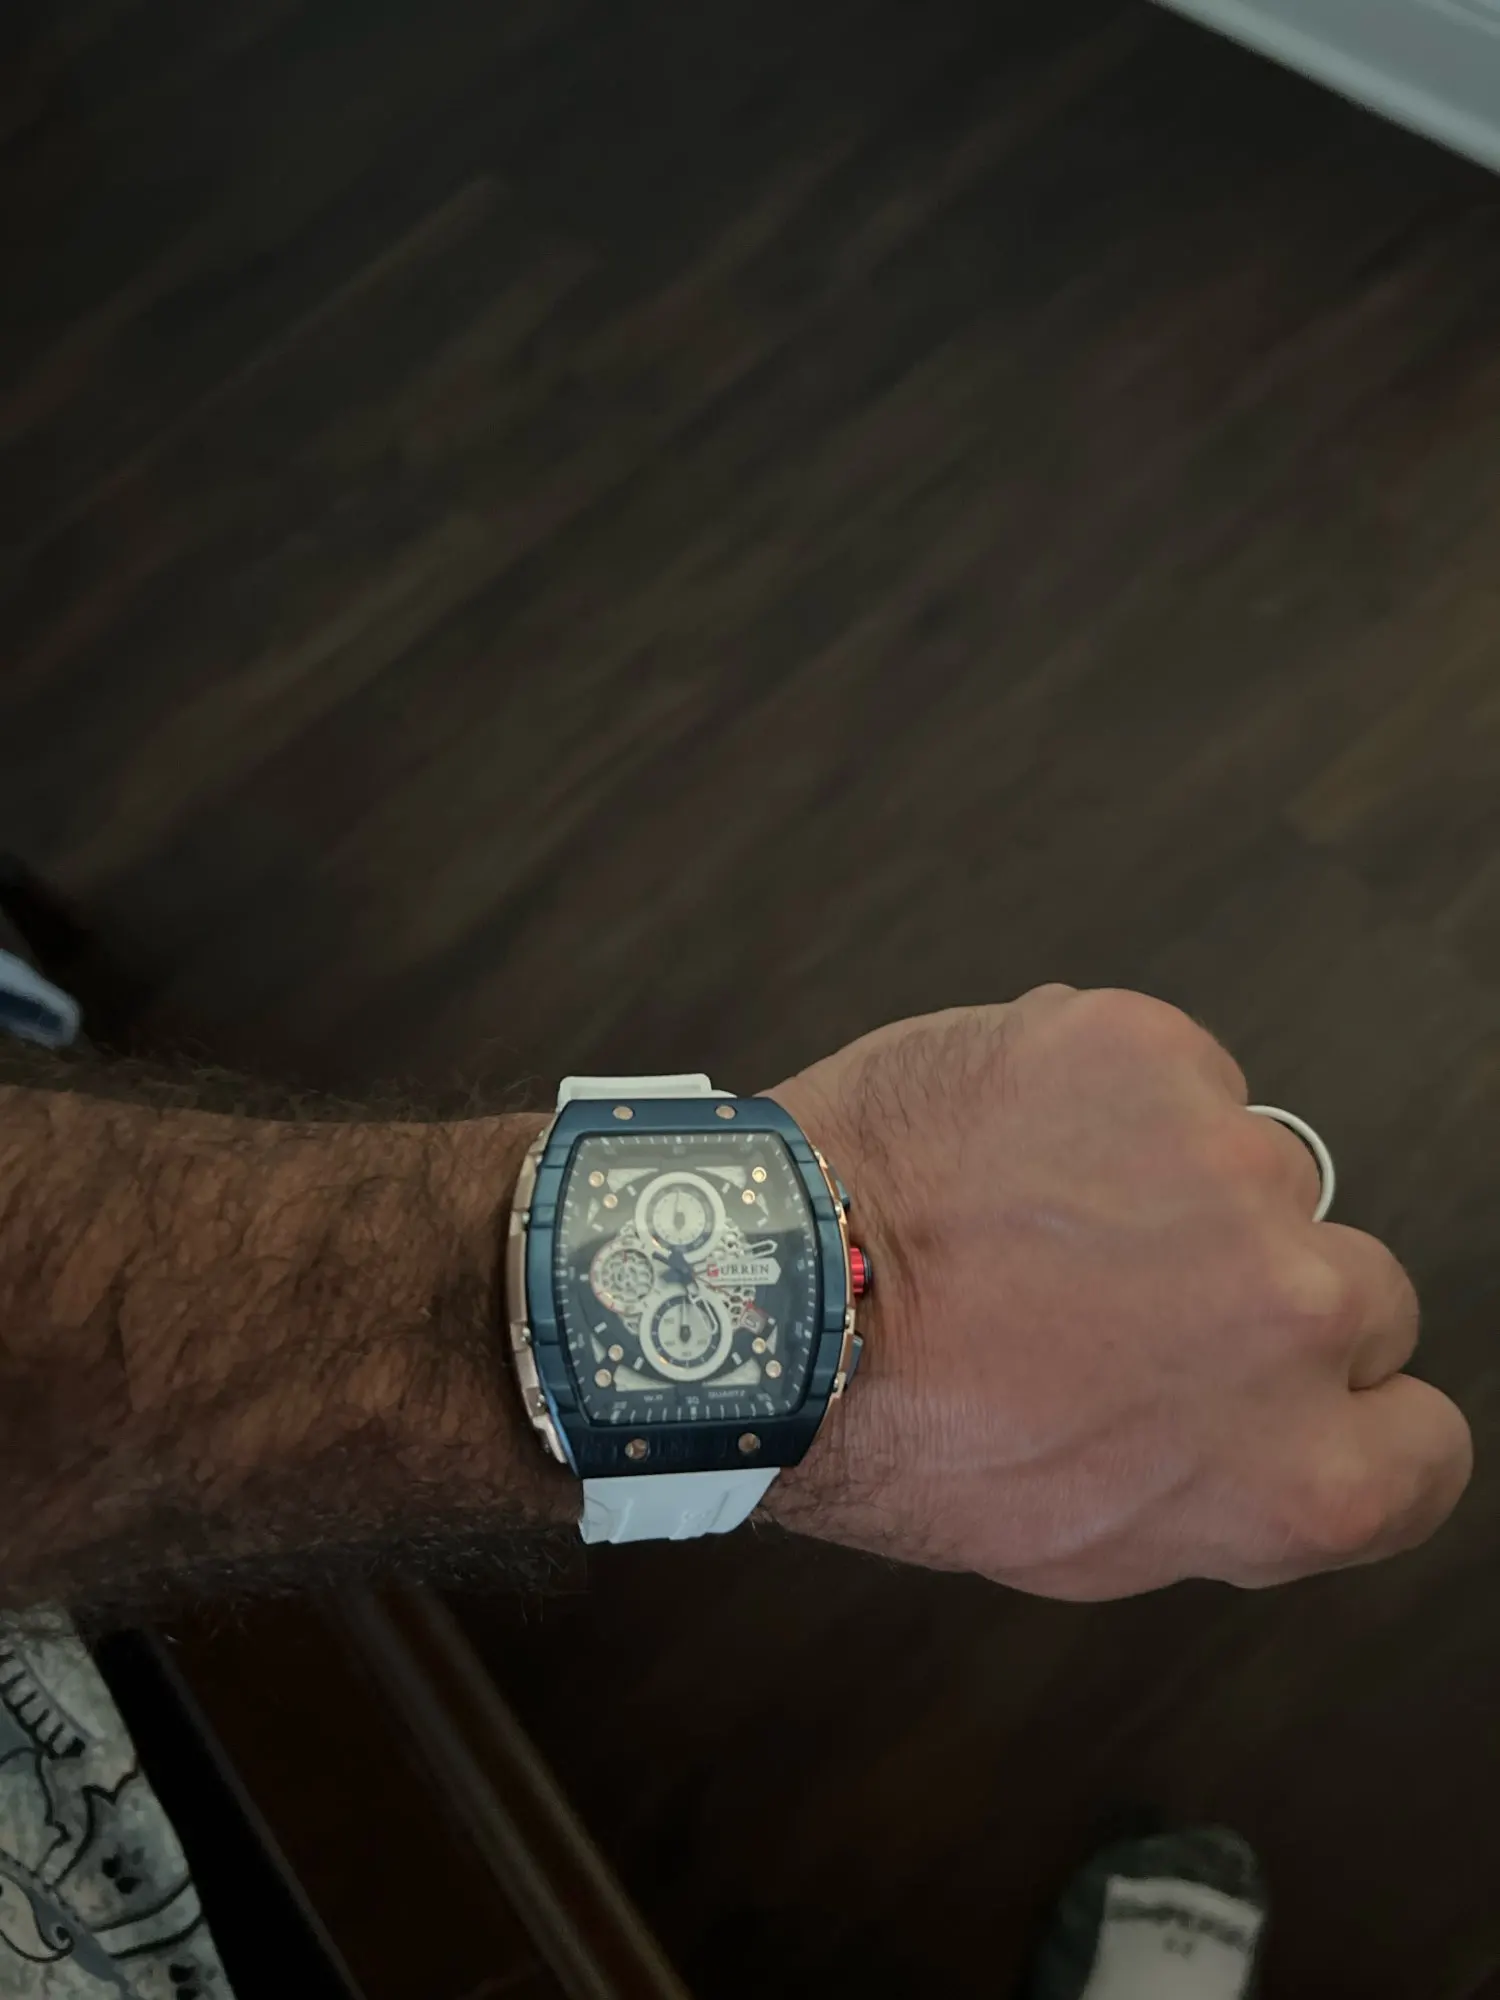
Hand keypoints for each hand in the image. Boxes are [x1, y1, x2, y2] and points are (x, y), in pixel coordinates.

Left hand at [765, 988, 1471, 1598]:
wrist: (771, 1302)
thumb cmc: (906, 1435)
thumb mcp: (1092, 1540)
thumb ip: (1233, 1485)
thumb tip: (1289, 1427)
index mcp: (1303, 1472)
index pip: (1422, 1436)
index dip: (1342, 1415)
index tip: (1269, 1395)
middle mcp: (1301, 1312)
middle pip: (1360, 1289)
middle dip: (1258, 1296)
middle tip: (1124, 1302)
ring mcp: (1230, 1166)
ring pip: (1260, 1170)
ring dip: (1177, 1190)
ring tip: (1040, 1219)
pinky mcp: (1145, 1052)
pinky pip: (1178, 1074)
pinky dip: (1109, 1100)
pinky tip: (1015, 1144)